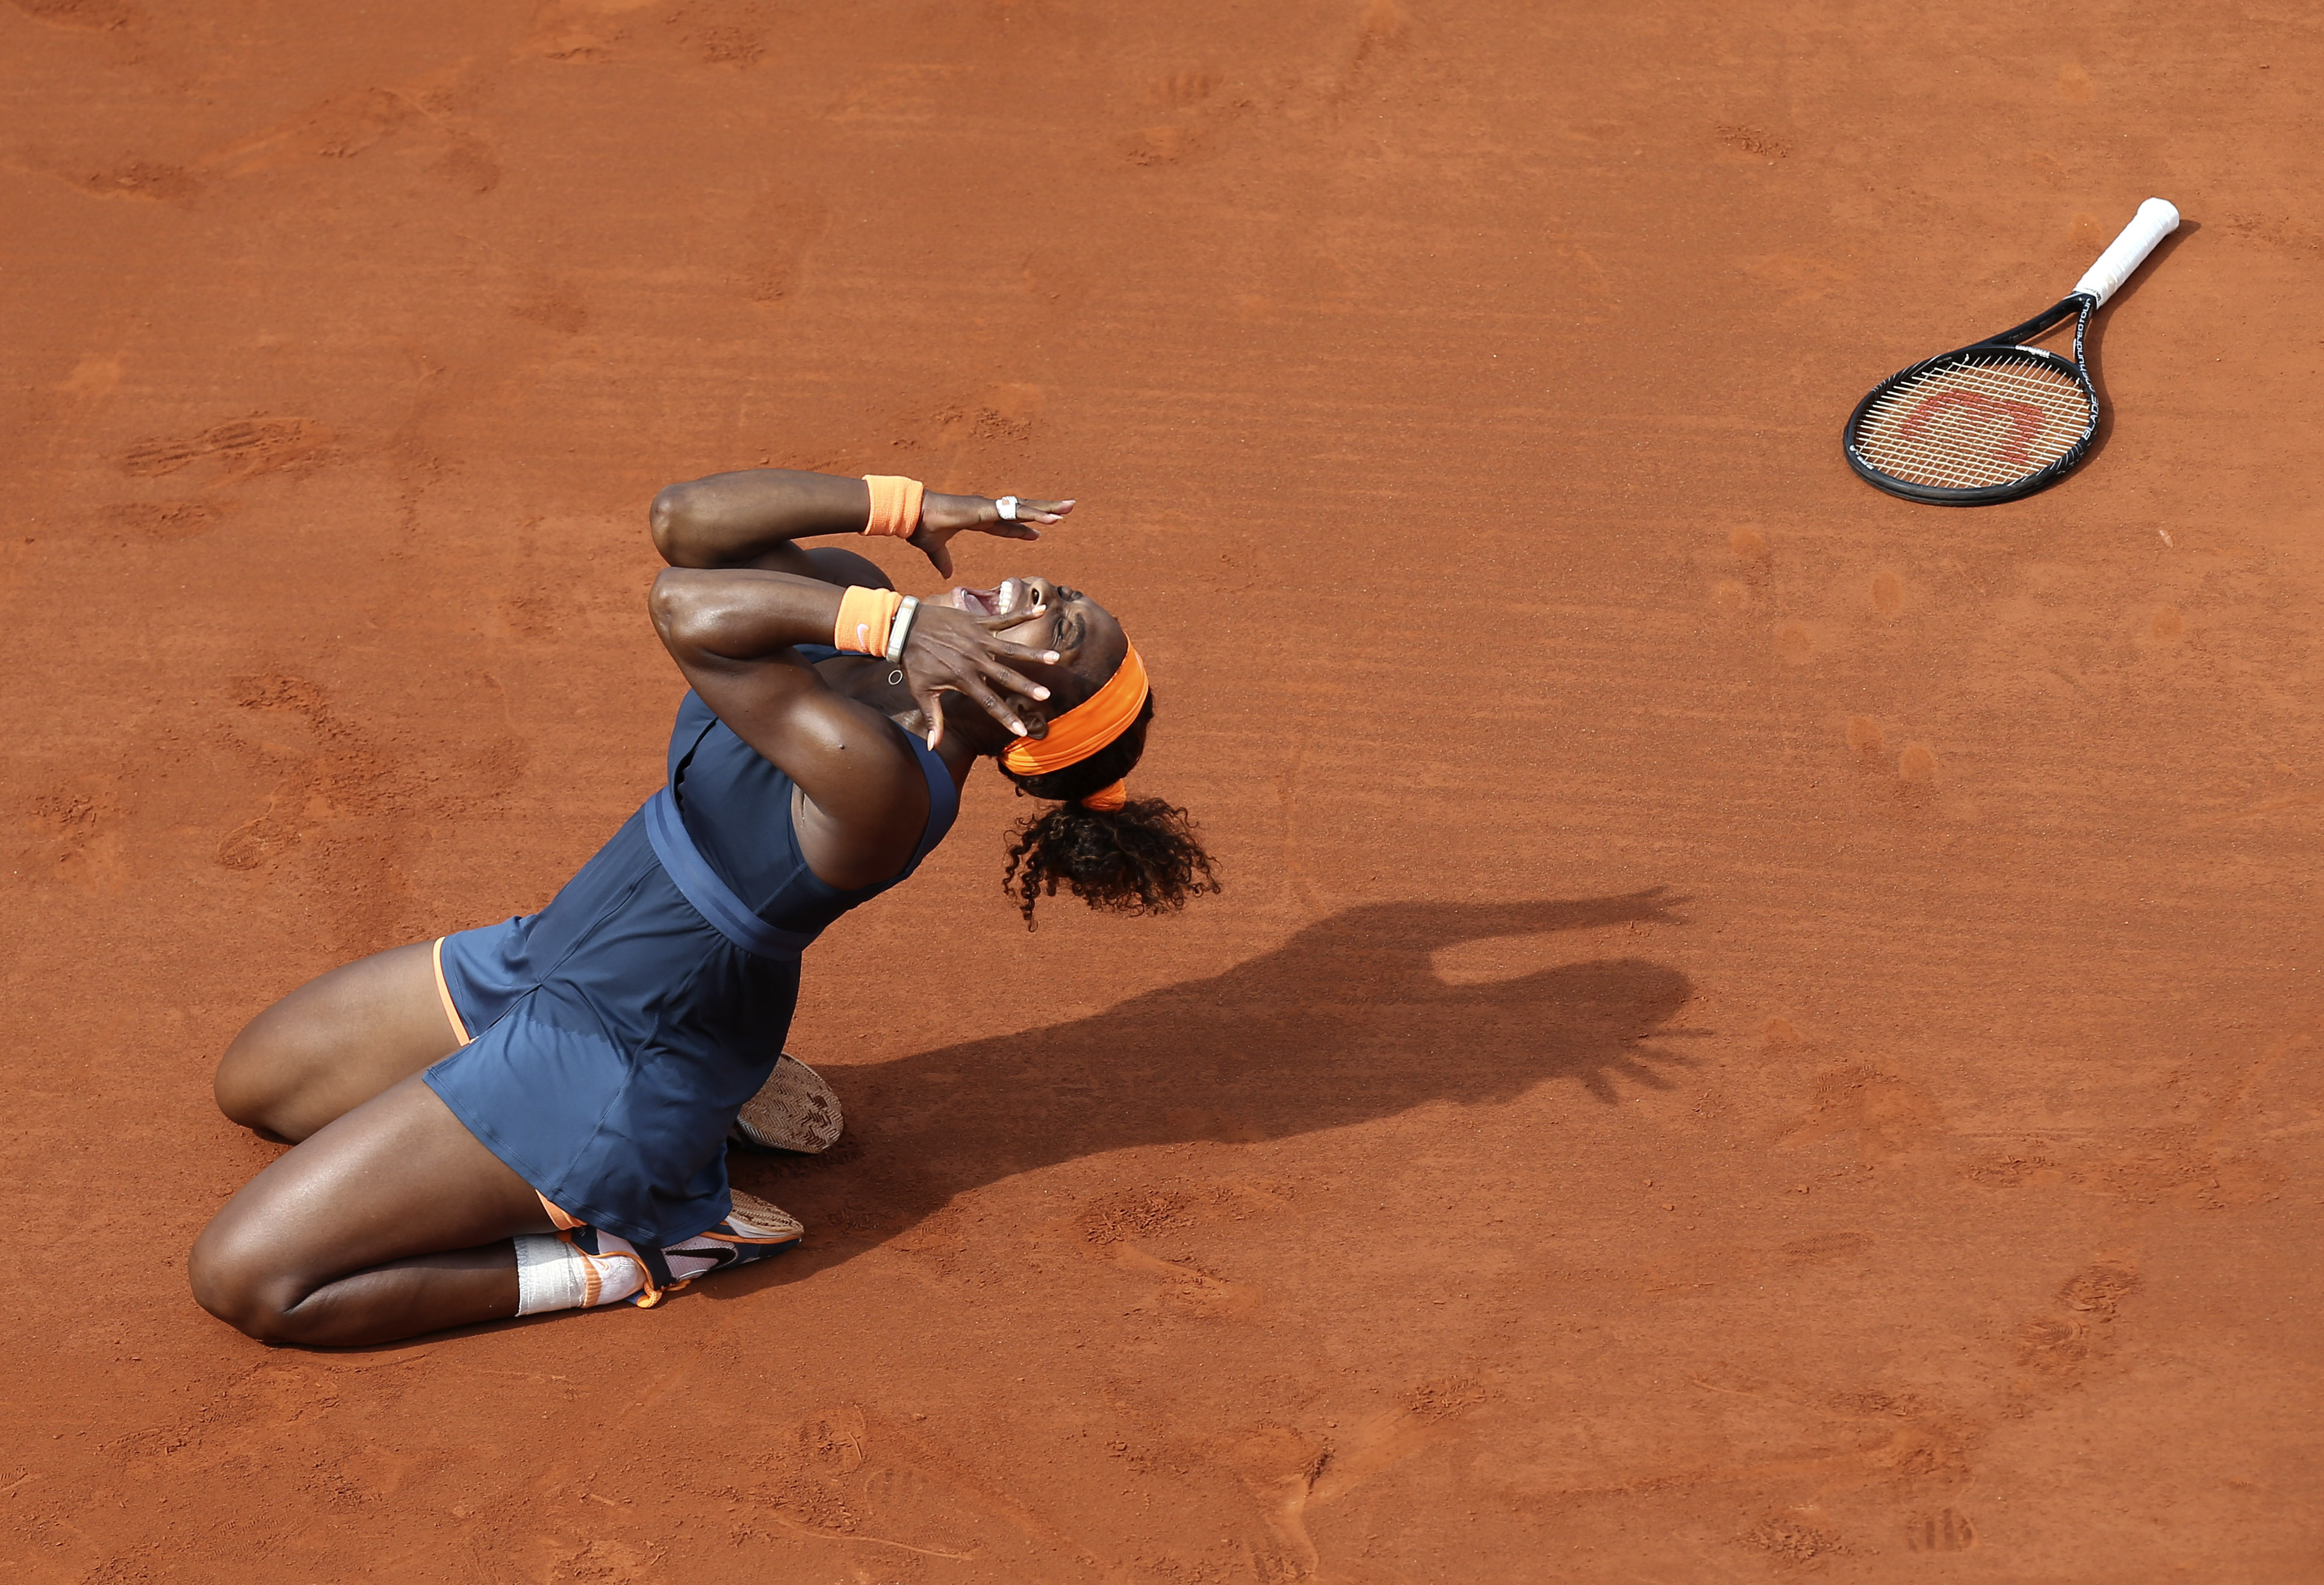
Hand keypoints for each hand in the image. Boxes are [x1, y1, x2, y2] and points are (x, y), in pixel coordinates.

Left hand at [898, 601, 1061, 749]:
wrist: (905, 627)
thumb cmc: (913, 662)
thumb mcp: (921, 692)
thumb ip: (933, 719)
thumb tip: (935, 747)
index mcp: (963, 678)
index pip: (989, 702)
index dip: (1005, 717)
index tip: (1022, 730)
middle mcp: (975, 660)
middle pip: (1006, 676)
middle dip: (1026, 686)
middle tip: (1045, 695)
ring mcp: (978, 639)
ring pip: (1011, 648)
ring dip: (1033, 653)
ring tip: (1055, 658)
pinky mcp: (978, 622)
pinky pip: (1004, 618)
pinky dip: (1023, 613)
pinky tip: (1043, 609)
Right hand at [909, 493, 1073, 577]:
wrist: (912, 516)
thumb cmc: (921, 528)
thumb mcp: (935, 550)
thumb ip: (943, 561)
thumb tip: (947, 575)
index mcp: (977, 519)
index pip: (1005, 525)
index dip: (1021, 529)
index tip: (1038, 533)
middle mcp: (986, 511)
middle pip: (1021, 512)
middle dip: (1043, 512)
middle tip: (1065, 512)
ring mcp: (989, 508)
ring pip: (1025, 508)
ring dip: (1048, 509)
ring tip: (1069, 509)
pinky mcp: (987, 509)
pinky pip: (1017, 512)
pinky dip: (1037, 514)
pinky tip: (1053, 517)